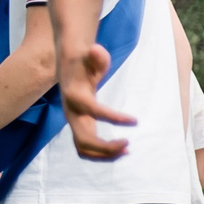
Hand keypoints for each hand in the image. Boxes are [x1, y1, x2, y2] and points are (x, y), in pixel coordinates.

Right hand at [58, 39, 136, 159]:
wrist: (69, 68)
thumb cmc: (85, 62)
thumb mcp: (91, 55)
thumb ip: (96, 56)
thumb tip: (95, 49)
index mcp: (75, 96)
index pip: (94, 111)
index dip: (114, 118)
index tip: (135, 120)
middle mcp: (71, 113)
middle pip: (84, 140)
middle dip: (106, 147)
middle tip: (129, 144)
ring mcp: (74, 122)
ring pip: (83, 149)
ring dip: (104, 154)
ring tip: (127, 150)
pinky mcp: (79, 127)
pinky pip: (86, 148)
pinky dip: (102, 153)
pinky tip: (121, 150)